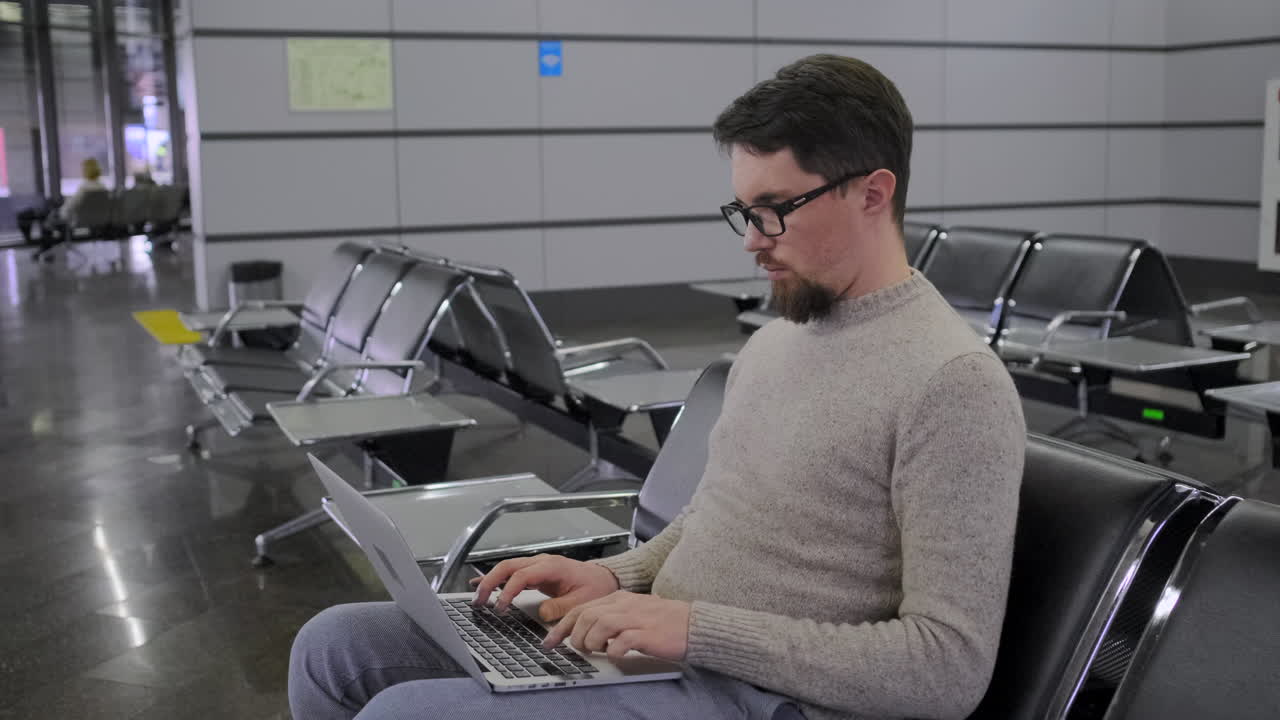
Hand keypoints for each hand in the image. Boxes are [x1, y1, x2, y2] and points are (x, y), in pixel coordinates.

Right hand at [471, 554, 619, 621]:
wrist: (603, 578)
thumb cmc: (595, 587)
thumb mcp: (582, 601)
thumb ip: (562, 607)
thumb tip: (542, 613)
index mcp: (552, 567)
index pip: (522, 575)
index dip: (508, 590)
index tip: (501, 607)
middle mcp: (542, 562)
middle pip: (508, 566)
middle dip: (490, 582)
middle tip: (479, 600)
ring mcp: (537, 566)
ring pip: (507, 568)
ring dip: (490, 581)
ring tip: (478, 598)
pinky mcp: (536, 572)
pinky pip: (512, 573)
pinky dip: (497, 579)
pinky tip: (482, 585)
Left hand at [542, 591, 690, 661]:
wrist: (693, 624)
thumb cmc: (664, 621)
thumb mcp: (633, 611)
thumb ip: (610, 616)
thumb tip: (585, 630)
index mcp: (618, 598)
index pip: (581, 608)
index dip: (561, 626)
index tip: (550, 641)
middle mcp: (624, 605)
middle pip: (586, 615)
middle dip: (575, 636)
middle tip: (580, 649)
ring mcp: (636, 618)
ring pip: (599, 625)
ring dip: (591, 642)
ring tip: (597, 651)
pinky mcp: (647, 633)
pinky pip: (622, 641)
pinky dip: (613, 650)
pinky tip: (616, 654)